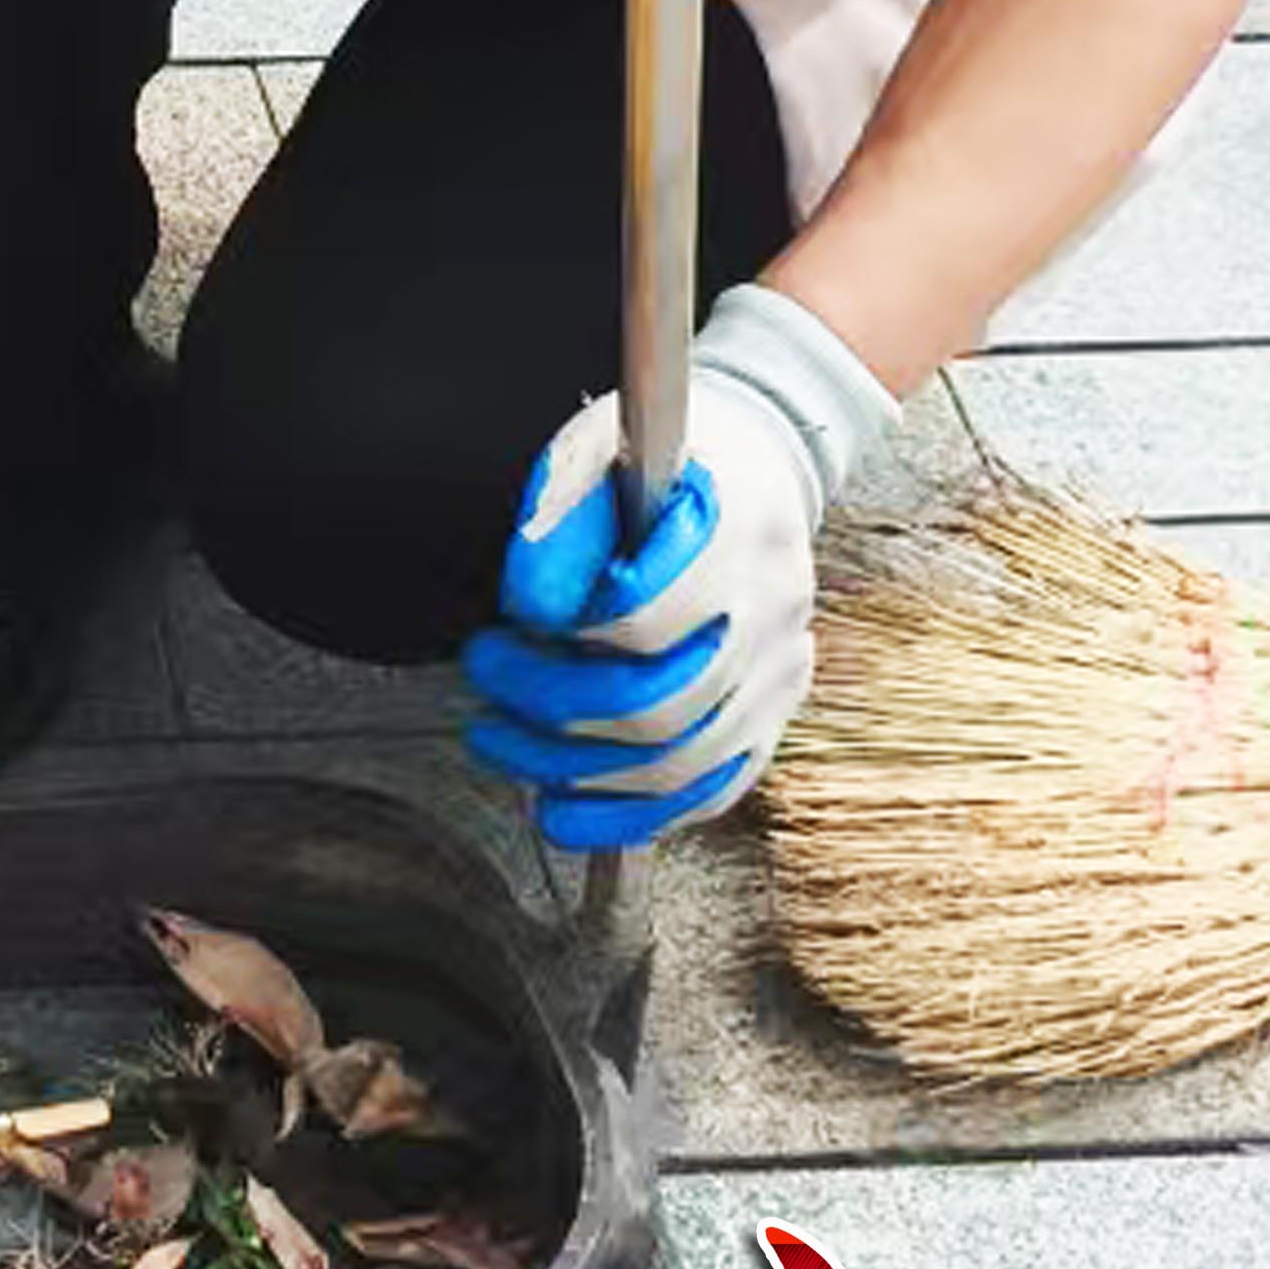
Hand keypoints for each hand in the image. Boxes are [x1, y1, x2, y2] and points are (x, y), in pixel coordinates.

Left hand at [463, 283, 896, 853]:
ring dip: (568, 768)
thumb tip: (532, 602)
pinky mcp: (769, 720)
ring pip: (676, 767)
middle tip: (489, 668)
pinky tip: (559, 805)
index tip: (515, 614)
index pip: (649, 619)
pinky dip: (622, 817)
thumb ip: (563, 517)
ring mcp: (780, 674)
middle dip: (550, 705)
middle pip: (661, 706)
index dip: (568, 633)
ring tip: (501, 735)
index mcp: (742, 530)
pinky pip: (702, 796)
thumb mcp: (600, 451)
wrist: (747, 477)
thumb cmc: (661, 466)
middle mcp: (775, 611)